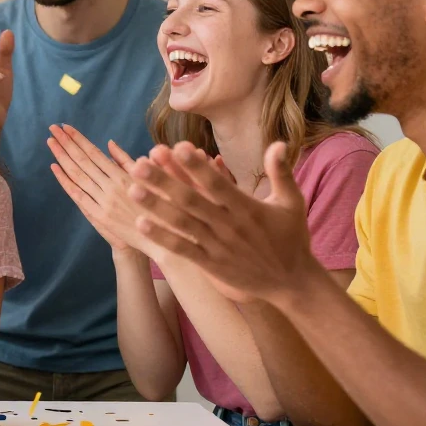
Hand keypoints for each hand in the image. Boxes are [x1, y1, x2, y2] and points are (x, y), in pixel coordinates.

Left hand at [47, 124, 147, 253]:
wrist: (156, 240)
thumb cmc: (156, 206)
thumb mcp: (148, 180)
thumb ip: (126, 161)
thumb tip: (109, 143)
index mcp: (123, 176)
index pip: (95, 153)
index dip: (79, 139)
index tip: (65, 127)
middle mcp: (110, 187)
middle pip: (82, 161)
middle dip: (66, 143)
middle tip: (52, 128)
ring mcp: (102, 202)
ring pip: (77, 176)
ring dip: (62, 158)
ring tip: (50, 142)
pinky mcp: (98, 215)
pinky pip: (77, 195)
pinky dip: (65, 181)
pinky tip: (54, 168)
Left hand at [126, 141, 315, 304]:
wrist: (293, 283)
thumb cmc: (291, 238)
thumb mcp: (291, 202)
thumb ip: (282, 172)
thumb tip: (279, 143)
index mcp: (247, 208)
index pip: (218, 184)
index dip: (197, 167)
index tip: (177, 147)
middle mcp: (229, 226)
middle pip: (191, 200)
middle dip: (164, 182)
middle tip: (138, 165)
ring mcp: (218, 246)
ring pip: (182, 223)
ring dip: (156, 207)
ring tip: (131, 190)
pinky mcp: (211, 264)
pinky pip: (183, 249)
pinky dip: (163, 237)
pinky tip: (141, 223)